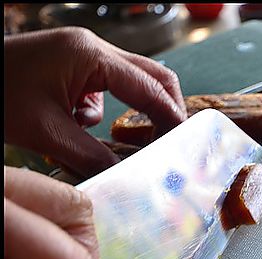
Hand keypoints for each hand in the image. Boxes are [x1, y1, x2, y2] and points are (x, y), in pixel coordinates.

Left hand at [4, 27, 186, 177]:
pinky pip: (105, 90)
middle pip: (152, 75)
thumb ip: (92, 156)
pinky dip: (100, 113)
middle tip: (172, 140)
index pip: (151, 86)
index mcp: (91, 56)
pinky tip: (74, 126)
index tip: (185, 144)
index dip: (172, 117)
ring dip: (131, 112)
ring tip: (121, 141)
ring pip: (130, 83)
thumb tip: (126, 177)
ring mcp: (82, 55)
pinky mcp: (72, 67)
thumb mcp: (47, 133)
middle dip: (165, 109)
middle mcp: (93, 49)